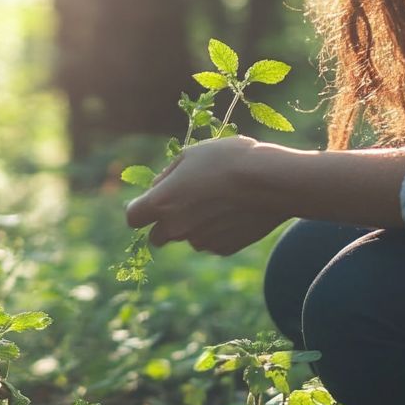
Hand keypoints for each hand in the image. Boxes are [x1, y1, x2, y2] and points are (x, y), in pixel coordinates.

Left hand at [125, 137, 287, 255]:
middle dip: (165, 223)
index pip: (133, 217)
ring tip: (219, 201)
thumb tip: (158, 187)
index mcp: (161, 203)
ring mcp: (199, 241)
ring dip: (194, 225)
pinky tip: (234, 212)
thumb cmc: (228, 160)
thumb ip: (167, 175)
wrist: (271, 182)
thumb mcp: (191, 154)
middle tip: (185, 203)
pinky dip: (216, 231)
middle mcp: (175, 228)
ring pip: (187, 237)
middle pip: (157, 236)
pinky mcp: (222, 249)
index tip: (149, 202)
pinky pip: (211, 242)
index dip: (139, 209)